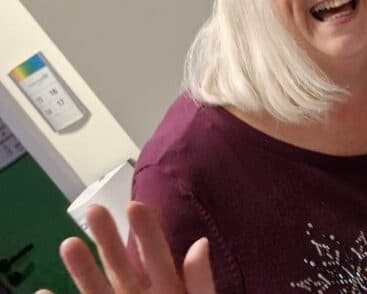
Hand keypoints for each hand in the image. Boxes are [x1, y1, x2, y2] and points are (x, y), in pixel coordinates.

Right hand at [37, 202, 215, 293]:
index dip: (147, 230)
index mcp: (168, 288)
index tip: (134, 205)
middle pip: (121, 263)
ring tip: (68, 243)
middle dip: (108, 238)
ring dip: (82, 268)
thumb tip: (200, 243)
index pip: (156, 254)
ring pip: (96, 288)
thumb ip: (199, 281)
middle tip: (94, 209)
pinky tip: (42, 293)